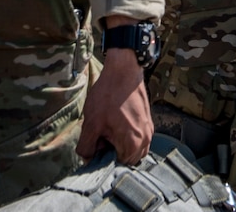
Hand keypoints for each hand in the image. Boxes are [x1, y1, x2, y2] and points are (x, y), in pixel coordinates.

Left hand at [77, 48, 152, 163]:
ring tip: (110, 127)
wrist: (123, 70)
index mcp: (132, 144)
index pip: (117, 165)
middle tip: (103, 133)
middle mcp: (145, 140)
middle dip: (114, 150)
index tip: (97, 142)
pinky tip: (117, 120)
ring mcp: (149, 130)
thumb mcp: (91, 123)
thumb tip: (87, 158)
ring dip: (122, 143)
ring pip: (134, 149)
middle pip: (127, 158)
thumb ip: (87, 146)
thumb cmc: (108, 95)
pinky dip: (128, 135)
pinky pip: (138, 137)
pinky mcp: (148, 121)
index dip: (104, 156)